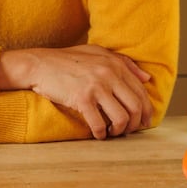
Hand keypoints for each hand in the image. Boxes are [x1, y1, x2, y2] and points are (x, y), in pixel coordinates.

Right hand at [0, 44, 152, 139]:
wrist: (39, 64)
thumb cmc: (68, 59)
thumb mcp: (98, 53)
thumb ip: (124, 63)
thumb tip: (147, 78)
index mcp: (115, 64)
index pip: (141, 92)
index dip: (146, 111)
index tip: (144, 123)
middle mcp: (109, 74)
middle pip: (136, 107)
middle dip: (136, 124)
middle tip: (128, 131)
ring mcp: (96, 86)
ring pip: (122, 118)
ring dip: (119, 131)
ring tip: (112, 132)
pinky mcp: (82, 98)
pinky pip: (99, 124)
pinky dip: (101, 134)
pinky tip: (98, 134)